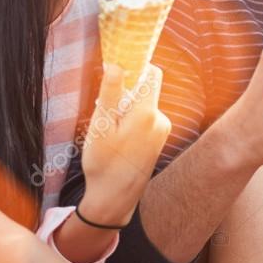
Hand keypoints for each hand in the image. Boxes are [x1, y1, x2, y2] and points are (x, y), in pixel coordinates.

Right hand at [79, 64, 171, 225]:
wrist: (114, 199)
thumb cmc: (104, 163)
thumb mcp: (101, 125)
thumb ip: (110, 92)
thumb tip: (116, 64)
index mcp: (147, 113)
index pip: (151, 74)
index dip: (136, 65)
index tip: (117, 68)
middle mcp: (161, 119)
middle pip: (144, 90)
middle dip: (124, 93)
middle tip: (104, 111)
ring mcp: (162, 131)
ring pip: (143, 106)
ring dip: (126, 109)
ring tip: (108, 131)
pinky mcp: (159, 140)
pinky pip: (145, 120)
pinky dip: (131, 122)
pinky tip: (117, 140)